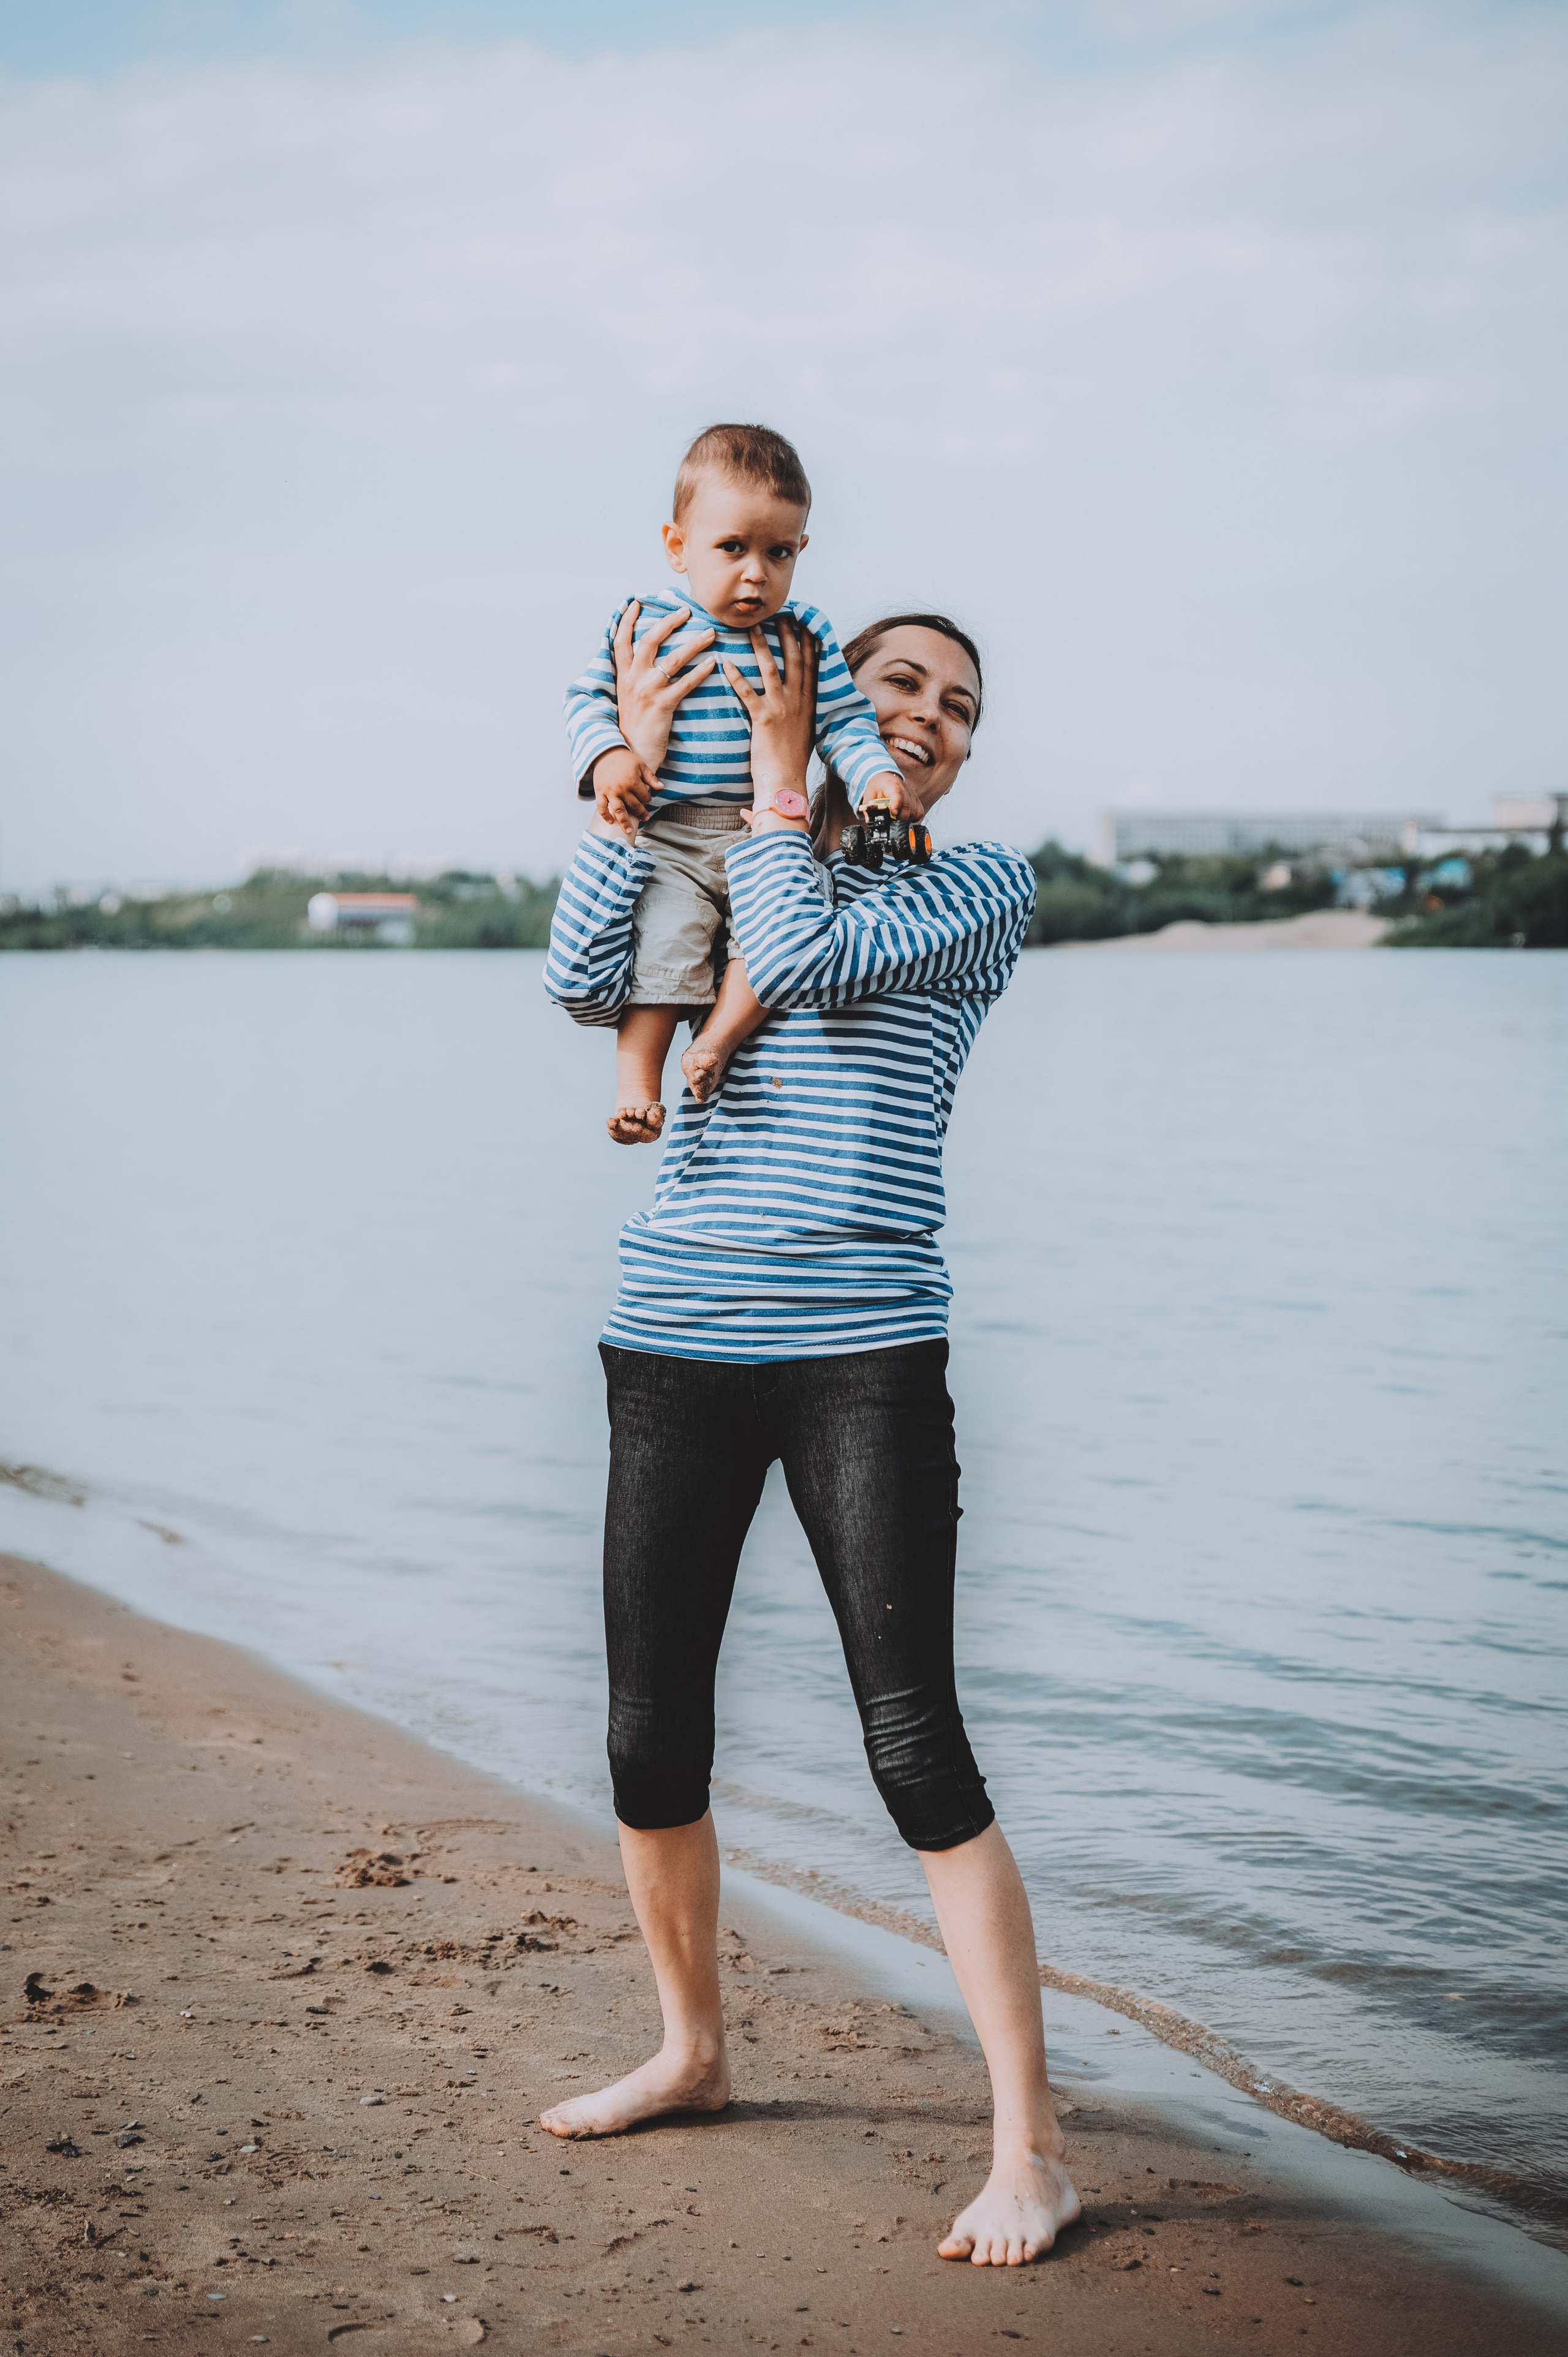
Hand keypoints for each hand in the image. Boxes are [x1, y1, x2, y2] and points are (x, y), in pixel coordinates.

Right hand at [591, 745, 656, 837]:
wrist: (605, 752)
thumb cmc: (625, 759)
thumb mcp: (640, 765)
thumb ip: (651, 777)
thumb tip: (661, 788)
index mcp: (633, 781)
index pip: (644, 797)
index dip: (647, 799)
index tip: (647, 800)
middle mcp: (621, 788)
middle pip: (634, 806)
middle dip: (641, 813)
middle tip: (645, 818)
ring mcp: (610, 792)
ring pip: (619, 810)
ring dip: (624, 822)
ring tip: (628, 831)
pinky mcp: (599, 792)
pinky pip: (602, 807)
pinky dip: (605, 816)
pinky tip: (611, 822)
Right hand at [611, 597, 717, 769]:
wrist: (631, 754)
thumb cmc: (633, 728)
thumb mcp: (627, 698)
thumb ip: (633, 678)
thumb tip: (645, 662)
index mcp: (623, 676)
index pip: (621, 641)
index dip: (627, 620)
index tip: (635, 602)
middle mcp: (633, 679)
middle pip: (649, 641)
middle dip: (668, 623)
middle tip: (686, 612)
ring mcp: (647, 691)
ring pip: (672, 658)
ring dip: (693, 643)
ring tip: (710, 633)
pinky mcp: (663, 705)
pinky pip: (685, 683)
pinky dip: (700, 671)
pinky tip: (713, 663)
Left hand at [721, 617, 819, 826]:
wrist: (787, 782)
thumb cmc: (791, 761)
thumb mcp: (803, 731)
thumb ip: (801, 711)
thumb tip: (799, 699)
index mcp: (808, 704)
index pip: (810, 666)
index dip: (807, 643)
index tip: (803, 623)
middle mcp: (798, 703)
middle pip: (794, 661)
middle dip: (788, 635)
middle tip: (780, 614)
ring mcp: (782, 710)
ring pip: (772, 671)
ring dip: (762, 648)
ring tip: (752, 628)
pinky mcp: (764, 720)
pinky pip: (748, 694)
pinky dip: (737, 678)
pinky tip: (726, 664)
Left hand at [860, 769, 918, 820]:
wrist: (885, 777)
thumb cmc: (878, 786)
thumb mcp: (869, 795)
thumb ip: (868, 808)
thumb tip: (869, 820)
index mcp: (891, 785)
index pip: (897, 794)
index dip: (897, 805)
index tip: (893, 814)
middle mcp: (904, 788)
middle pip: (907, 805)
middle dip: (900, 818)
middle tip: (892, 822)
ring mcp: (912, 794)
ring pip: (915, 811)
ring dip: (907, 819)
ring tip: (897, 820)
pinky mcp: (916, 799)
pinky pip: (919, 812)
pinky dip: (914, 818)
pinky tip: (905, 818)